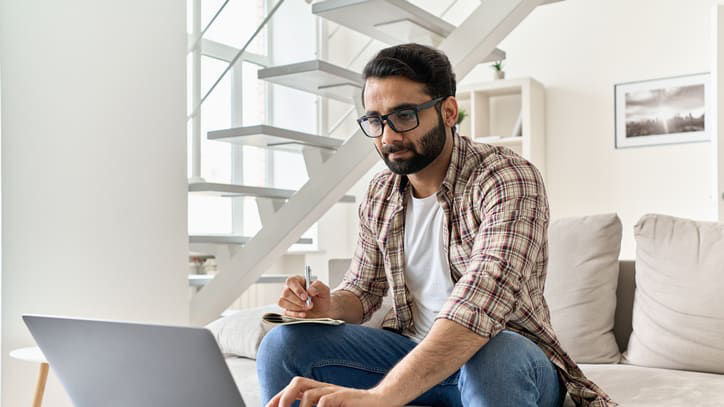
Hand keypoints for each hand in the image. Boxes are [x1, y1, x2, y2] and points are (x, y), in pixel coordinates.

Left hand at [266, 377, 394, 406]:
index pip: (295, 387)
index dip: (279, 396)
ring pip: (311, 392)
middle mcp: (325, 388)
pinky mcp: (346, 397)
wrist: (380, 402)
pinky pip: (327, 400)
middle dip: (285, 396)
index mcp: (320, 391)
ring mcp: (336, 391)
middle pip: (299, 382)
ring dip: (301, 405)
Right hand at [277, 276, 330, 318]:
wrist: (323, 311)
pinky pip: (286, 312)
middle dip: (298, 301)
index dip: (297, 289)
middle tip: (309, 304)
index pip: (291, 281)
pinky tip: (303, 314)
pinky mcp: (287, 309)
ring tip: (307, 308)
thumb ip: (319, 286)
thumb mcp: (325, 290)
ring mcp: (287, 300)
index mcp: (298, 281)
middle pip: (285, 292)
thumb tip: (310, 289)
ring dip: (296, 307)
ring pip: (283, 302)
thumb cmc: (322, 298)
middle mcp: (290, 289)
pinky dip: (295, 314)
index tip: (305, 296)